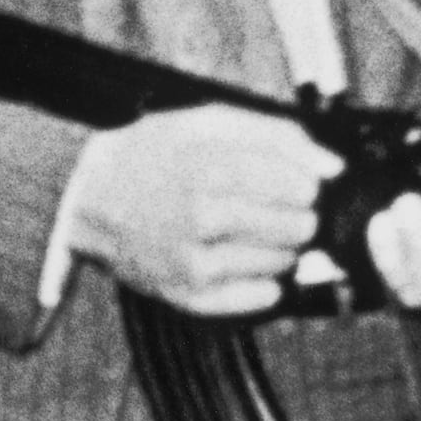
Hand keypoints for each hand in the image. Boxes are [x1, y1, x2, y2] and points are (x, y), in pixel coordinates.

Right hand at [62, 105, 338, 317]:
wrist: (86, 200)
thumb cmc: (153, 154)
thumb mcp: (204, 123)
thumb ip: (274, 134)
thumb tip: (334, 168)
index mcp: (205, 169)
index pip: (298, 184)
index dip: (303, 182)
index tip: (290, 181)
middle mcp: (200, 218)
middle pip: (299, 225)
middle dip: (295, 214)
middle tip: (269, 208)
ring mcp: (193, 262)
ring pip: (285, 262)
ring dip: (280, 246)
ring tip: (248, 230)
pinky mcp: (189, 296)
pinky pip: (262, 297)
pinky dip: (265, 280)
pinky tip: (242, 258)